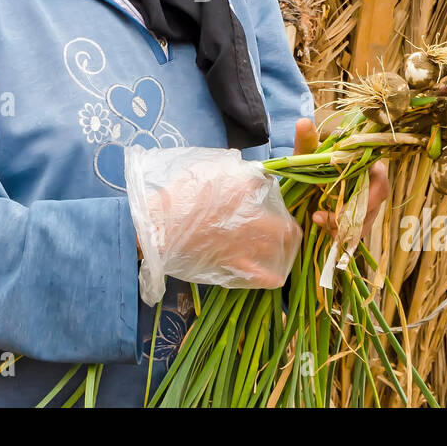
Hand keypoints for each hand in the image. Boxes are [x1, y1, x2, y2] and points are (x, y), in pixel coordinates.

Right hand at [130, 146, 301, 295]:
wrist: (158, 227)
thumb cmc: (177, 196)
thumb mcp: (203, 170)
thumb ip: (228, 169)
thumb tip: (245, 171)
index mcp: (243, 188)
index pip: (268, 185)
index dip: (269, 189)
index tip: (265, 191)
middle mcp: (251, 216)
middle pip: (285, 223)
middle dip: (288, 224)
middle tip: (286, 225)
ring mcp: (245, 243)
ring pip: (281, 248)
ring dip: (286, 247)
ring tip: (285, 247)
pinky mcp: (235, 264)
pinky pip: (262, 275)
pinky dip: (271, 276)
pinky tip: (276, 275)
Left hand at [292, 117, 388, 240]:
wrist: (305, 177)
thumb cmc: (313, 160)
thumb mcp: (308, 151)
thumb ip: (306, 139)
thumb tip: (302, 122)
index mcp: (366, 165)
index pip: (381, 179)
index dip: (369, 194)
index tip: (345, 202)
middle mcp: (371, 184)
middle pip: (375, 204)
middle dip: (351, 215)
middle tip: (323, 217)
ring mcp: (367, 203)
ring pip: (367, 220)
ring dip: (344, 227)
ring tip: (318, 220)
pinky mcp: (358, 217)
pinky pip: (357, 230)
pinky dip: (342, 234)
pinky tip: (325, 229)